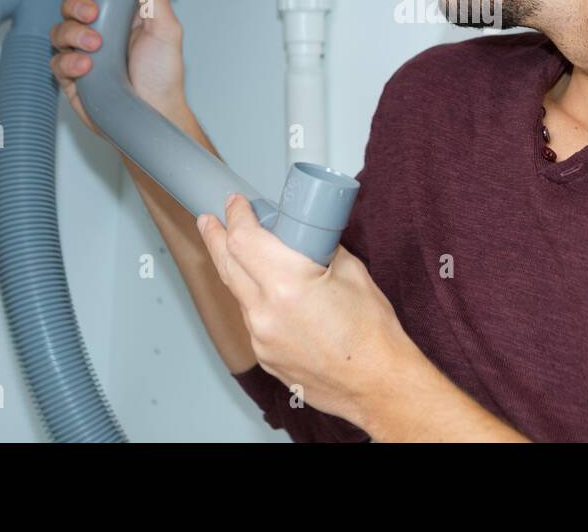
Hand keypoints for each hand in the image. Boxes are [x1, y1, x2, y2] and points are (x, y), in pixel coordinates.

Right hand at [50, 0, 189, 130]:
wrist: (154, 116)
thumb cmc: (163, 77)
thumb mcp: (165, 29)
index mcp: (123, 14)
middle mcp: (101, 31)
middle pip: (72, 4)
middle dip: (76, 4)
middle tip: (92, 14)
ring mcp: (84, 52)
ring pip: (59, 30)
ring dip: (73, 33)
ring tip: (95, 46)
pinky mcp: (72, 76)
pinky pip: (56, 61)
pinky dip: (68, 61)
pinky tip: (86, 67)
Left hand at [196, 194, 413, 424]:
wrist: (377, 384)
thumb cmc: (372, 332)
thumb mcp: (351, 271)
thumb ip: (319, 250)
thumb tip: (303, 236)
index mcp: (287, 285)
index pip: (244, 240)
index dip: (236, 216)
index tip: (236, 203)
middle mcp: (265, 313)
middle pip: (226, 265)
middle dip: (215, 238)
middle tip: (210, 220)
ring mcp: (261, 339)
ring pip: (238, 293)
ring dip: (235, 269)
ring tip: (237, 252)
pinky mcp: (265, 357)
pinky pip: (251, 319)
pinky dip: (253, 300)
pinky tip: (267, 293)